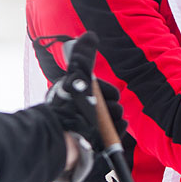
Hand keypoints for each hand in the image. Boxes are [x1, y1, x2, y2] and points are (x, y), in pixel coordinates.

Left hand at [46, 33, 125, 181]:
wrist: (62, 142)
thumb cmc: (70, 110)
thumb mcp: (78, 80)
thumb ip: (85, 58)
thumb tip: (89, 34)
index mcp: (72, 96)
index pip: (95, 92)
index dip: (106, 91)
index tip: (112, 95)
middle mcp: (77, 113)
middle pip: (103, 107)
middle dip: (112, 105)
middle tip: (113, 109)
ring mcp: (83, 130)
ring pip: (107, 123)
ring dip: (116, 119)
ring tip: (117, 119)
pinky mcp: (90, 147)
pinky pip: (107, 139)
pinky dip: (115, 132)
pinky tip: (118, 129)